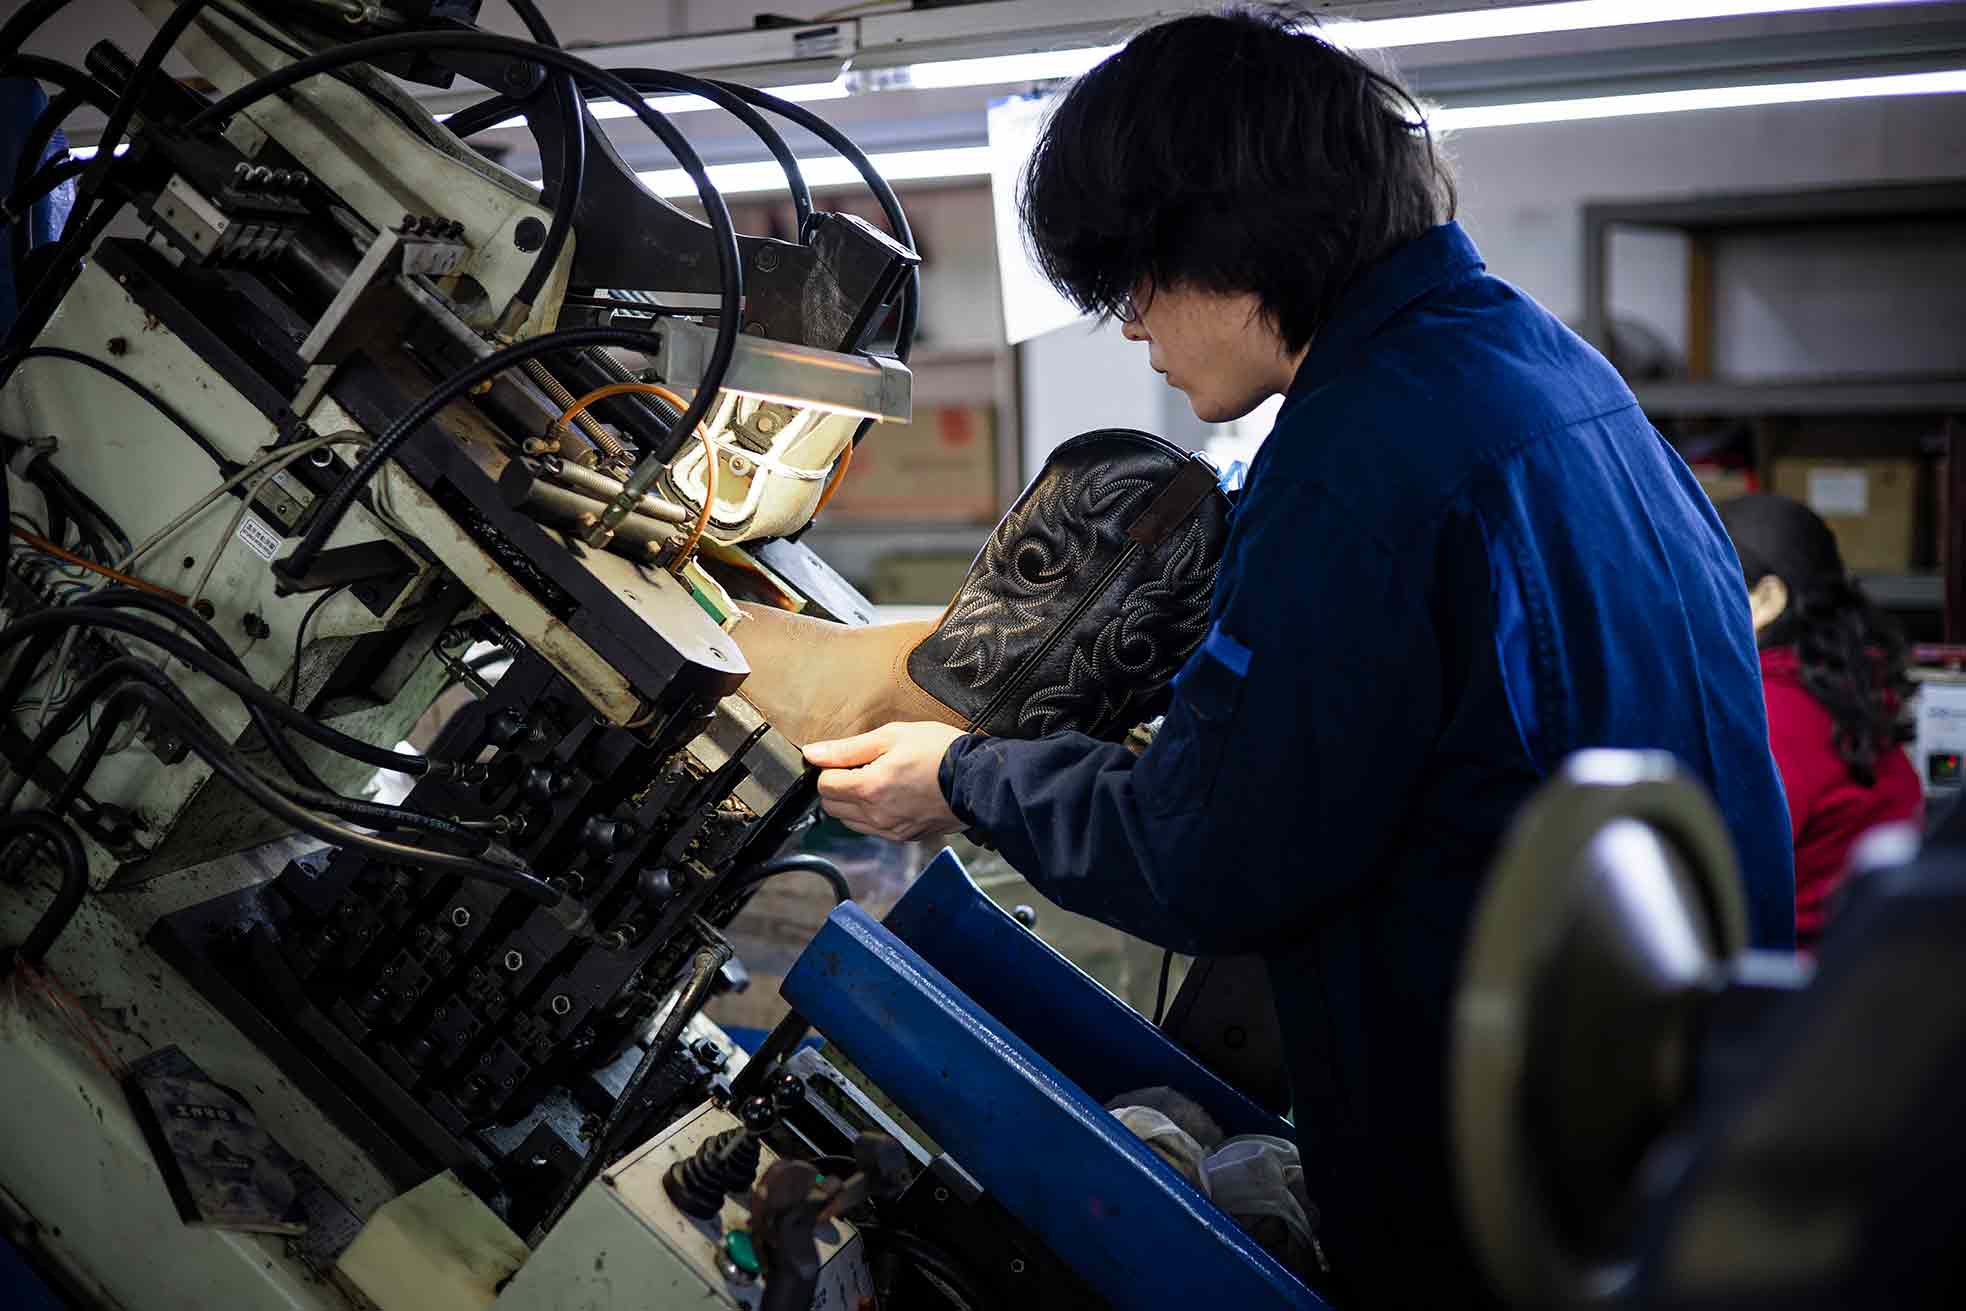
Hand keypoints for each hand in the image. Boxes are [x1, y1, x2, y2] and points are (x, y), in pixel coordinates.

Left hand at [807, 722, 965, 841]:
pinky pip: (873, 829)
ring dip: (854, 802)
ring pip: (849, 821)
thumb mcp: (892, 736)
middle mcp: (876, 815)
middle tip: (862, 767)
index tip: (847, 758)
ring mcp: (890, 830)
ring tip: (879, 780)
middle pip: (831, 806)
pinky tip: (892, 796)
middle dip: (838, 786)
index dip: (831, 767)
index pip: (824, 785)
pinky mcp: (904, 836)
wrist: (978, 778)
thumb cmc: (939, 751)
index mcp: (869, 788)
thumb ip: (847, 748)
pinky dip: (873, 814)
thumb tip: (813, 754)